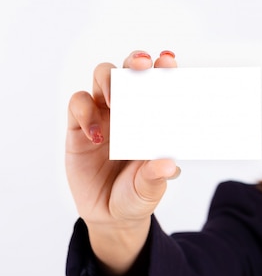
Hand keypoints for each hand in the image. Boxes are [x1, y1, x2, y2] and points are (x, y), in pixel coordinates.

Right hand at [66, 50, 179, 274]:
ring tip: (115, 101)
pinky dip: (85, 112)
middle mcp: (130, 110)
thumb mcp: (149, 190)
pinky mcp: (79, 126)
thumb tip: (168, 165)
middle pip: (130, 71)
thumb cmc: (137, 195)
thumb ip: (155, 177)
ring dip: (109, 80)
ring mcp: (104, 114)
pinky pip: (78, 103)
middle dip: (136, 62)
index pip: (159, 86)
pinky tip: (97, 135)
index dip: (164, 69)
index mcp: (154, 118)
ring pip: (103, 77)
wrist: (110, 215)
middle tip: (143, 63)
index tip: (169, 61)